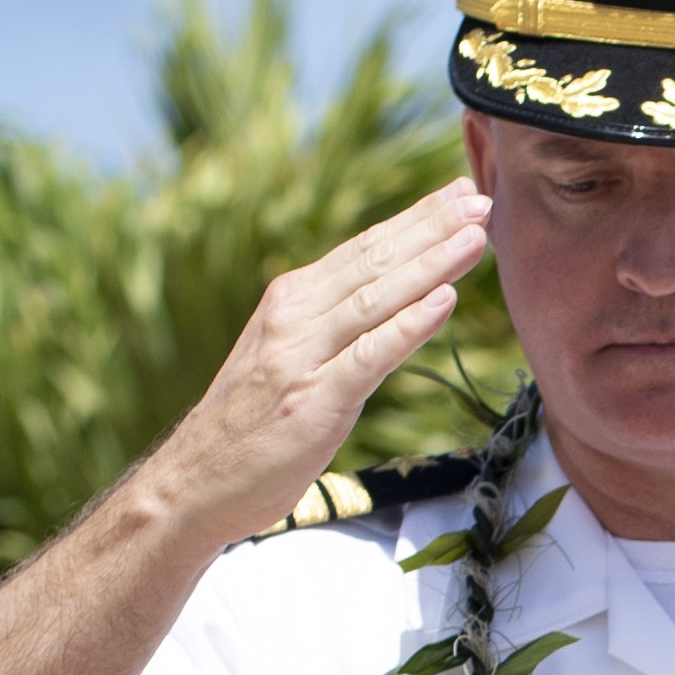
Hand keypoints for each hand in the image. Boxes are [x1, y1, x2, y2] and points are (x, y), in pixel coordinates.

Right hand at [146, 181, 497, 538]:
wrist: (194, 481)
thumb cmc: (248, 427)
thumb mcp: (287, 357)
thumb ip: (330, 326)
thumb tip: (387, 300)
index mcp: (291, 301)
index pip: (363, 249)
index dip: (414, 219)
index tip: (459, 193)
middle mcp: (295, 317)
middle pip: (374, 261)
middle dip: (431, 227)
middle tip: (481, 198)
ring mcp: (302, 357)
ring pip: (377, 298)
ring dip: (431, 263)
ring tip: (475, 236)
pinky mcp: (313, 401)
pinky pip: (370, 356)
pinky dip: (410, 325)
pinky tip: (445, 300)